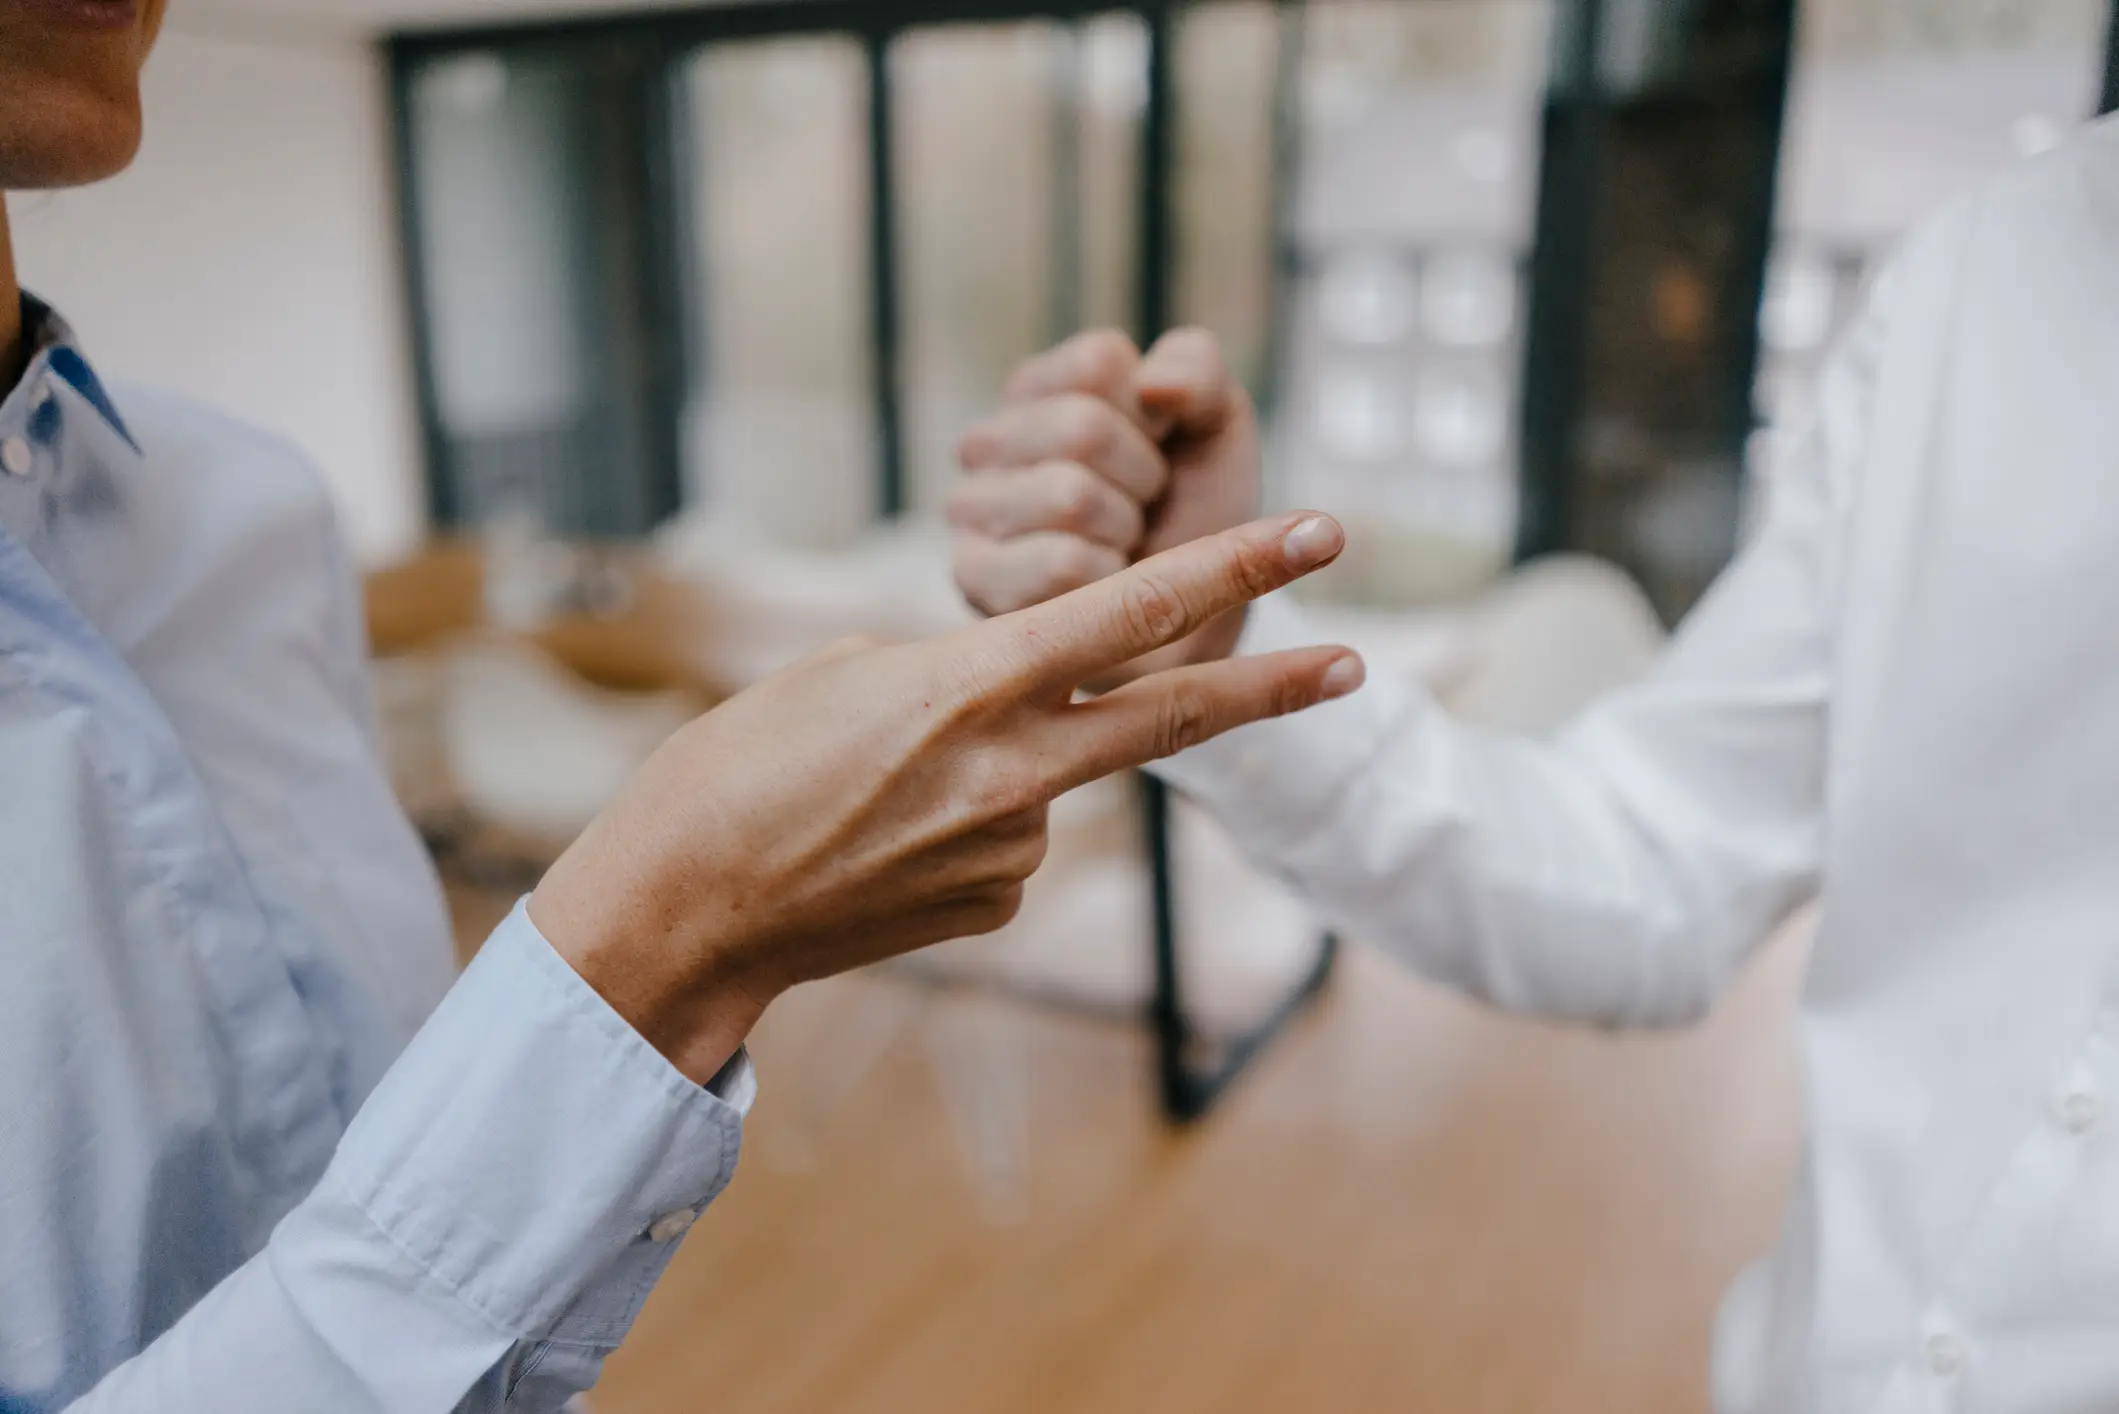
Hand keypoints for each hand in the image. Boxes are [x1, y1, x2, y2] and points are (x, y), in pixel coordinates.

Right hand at [529, 512, 1361, 1084]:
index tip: (1318, 534)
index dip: (1236, 567)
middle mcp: (1016, 769)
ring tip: (876, 790)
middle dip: (1272, 686)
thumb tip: (1018, 704)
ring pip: (1053, 774)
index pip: (1134, 609)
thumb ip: (958, 673)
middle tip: (1360, 661)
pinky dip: (972, 820)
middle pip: (1174, 714)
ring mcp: (1014, 847)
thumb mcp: (845, 675)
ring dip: (1004, 761)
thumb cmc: (737, 771)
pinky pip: (1014, 836)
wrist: (687, 914)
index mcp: (974, 683)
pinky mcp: (998, 903)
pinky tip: (888, 841)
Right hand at [951, 327, 1261, 679]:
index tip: (1161, 447)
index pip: (1099, 362)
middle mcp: (988, 440)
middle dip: (1143, 477)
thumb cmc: (1193, 507)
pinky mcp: (974, 577)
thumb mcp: (1215, 423)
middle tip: (1142, 507)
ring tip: (1120, 544)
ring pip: (1068, 495)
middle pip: (1083, 427)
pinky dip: (1106, 580)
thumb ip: (1197, 370)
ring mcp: (971, 509)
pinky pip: (1059, 564)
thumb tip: (1155, 386)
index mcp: (1040, 386)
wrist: (1190, 612)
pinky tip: (1099, 587)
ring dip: (1124, 530)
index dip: (1154, 413)